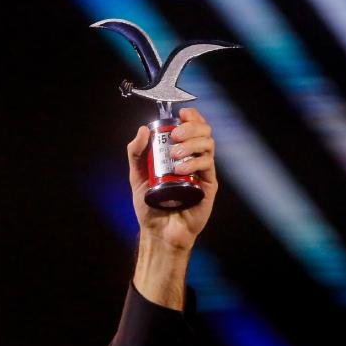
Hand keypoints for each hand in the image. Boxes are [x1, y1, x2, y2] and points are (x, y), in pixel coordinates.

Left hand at [126, 107, 216, 251]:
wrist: (159, 231)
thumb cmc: (149, 205)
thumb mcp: (137, 175)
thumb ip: (136, 153)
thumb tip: (143, 129)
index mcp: (180, 153)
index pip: (192, 128)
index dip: (192, 117)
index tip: (182, 113)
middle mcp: (194, 159)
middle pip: (204, 132)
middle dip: (191, 128)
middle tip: (175, 135)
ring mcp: (203, 171)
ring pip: (208, 145)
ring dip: (192, 144)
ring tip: (175, 155)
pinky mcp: (209, 185)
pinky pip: (208, 166)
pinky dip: (194, 162)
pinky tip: (181, 169)